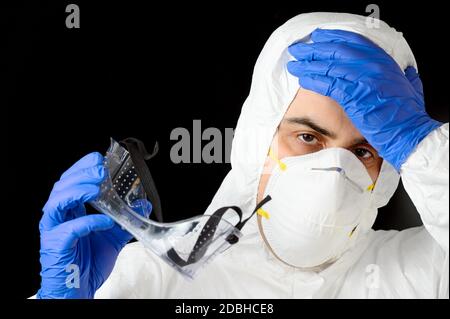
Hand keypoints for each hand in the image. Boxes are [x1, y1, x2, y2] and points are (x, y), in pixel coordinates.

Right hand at [37, 152, 151, 298]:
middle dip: (80, 173)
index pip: (71, 183)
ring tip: (96, 187)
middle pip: (61, 186)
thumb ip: (125, 221)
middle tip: (99, 168)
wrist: (78, 291)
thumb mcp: (112, 239)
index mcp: (70, 213)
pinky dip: (88, 221)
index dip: (82, 168)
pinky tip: (104, 221)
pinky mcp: (56, 246)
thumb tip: (142, 204)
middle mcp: (59, 219)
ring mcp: (55, 232)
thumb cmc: (88, 265)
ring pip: (57, 202)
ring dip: (77, 190)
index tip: (98, 159)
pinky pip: (70, 229)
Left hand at [287, 29, 441, 170]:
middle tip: (298, 49)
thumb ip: (405, 76)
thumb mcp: (410, 88)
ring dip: (308, 64)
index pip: (353, 40)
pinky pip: (328, 84)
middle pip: (337, 50)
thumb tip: (407, 71)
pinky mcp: (354, 95)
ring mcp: (364, 79)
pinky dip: (313, 80)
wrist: (409, 133)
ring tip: (294, 64)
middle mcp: (373, 65)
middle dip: (314, 49)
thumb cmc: (407, 116)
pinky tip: (302, 79)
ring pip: (329, 66)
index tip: (317, 36)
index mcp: (384, 60)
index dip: (332, 37)